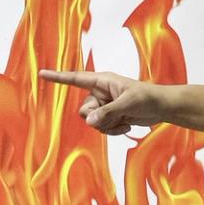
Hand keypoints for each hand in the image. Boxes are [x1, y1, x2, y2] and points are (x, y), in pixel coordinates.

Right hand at [39, 69, 170, 135]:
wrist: (161, 108)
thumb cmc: (147, 98)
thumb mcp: (128, 104)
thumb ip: (108, 112)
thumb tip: (90, 121)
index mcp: (102, 81)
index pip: (75, 78)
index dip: (58, 77)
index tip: (42, 74)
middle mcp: (100, 93)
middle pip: (84, 110)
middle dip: (97, 117)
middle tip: (115, 117)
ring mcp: (104, 106)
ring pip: (92, 122)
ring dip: (107, 126)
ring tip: (124, 121)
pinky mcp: (109, 117)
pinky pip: (101, 128)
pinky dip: (112, 130)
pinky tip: (126, 126)